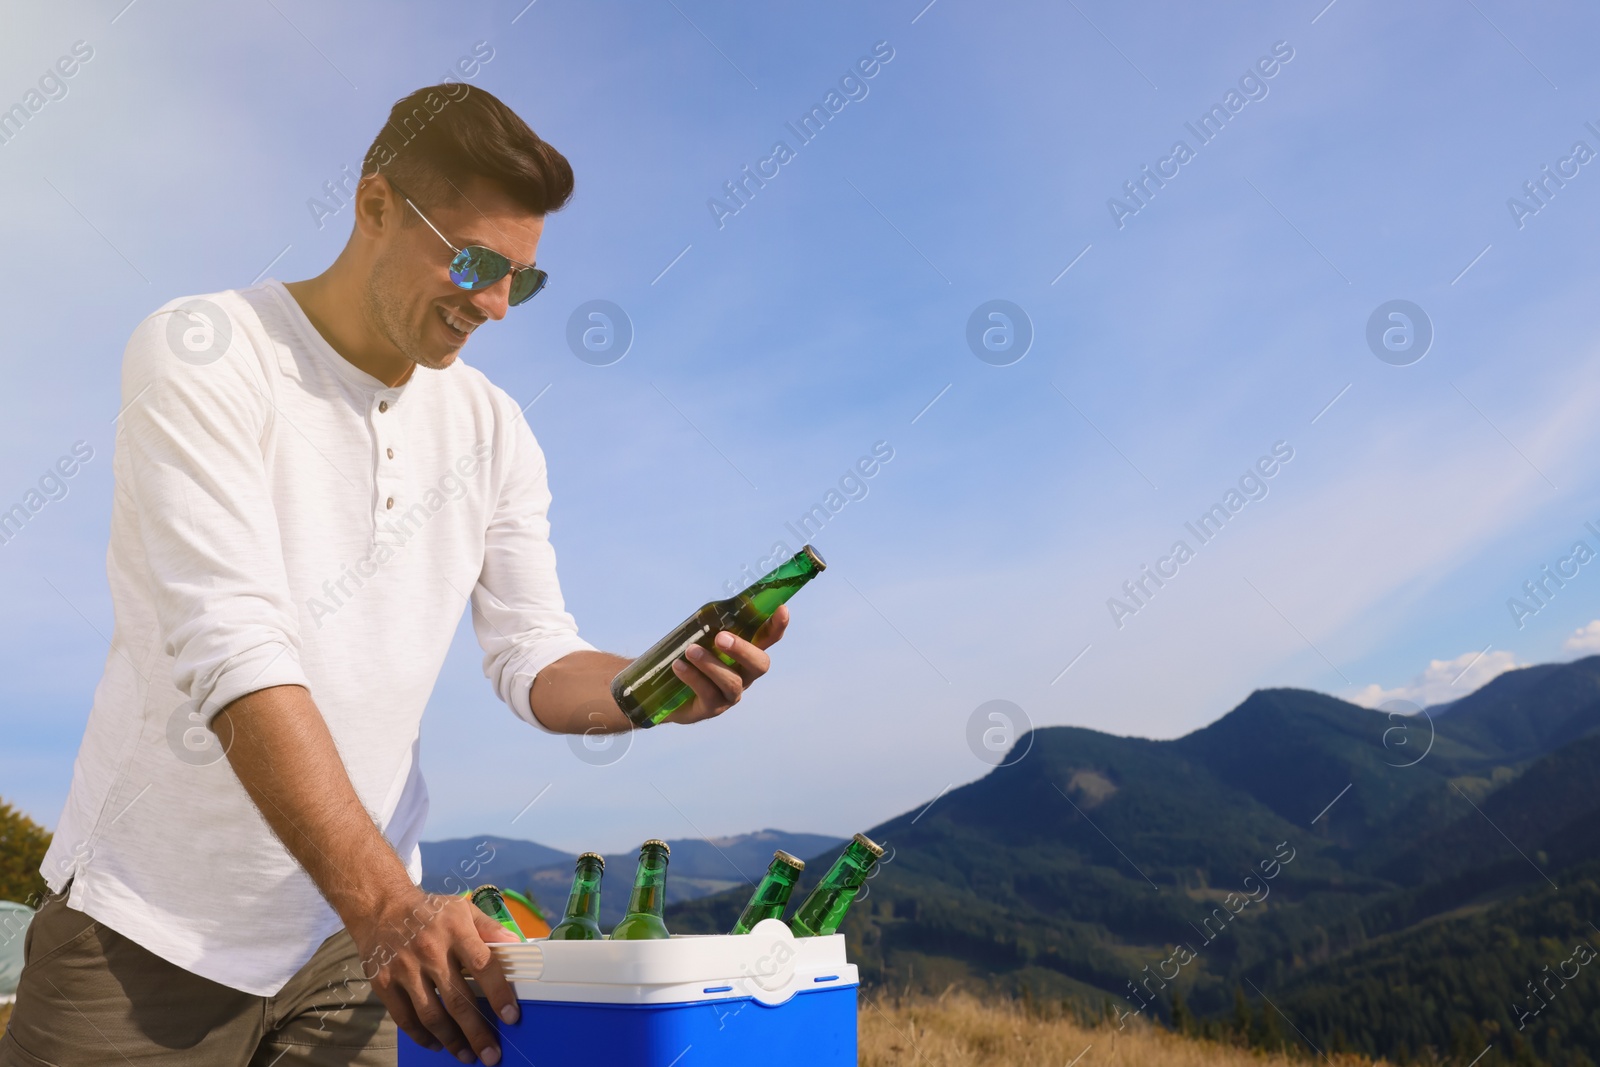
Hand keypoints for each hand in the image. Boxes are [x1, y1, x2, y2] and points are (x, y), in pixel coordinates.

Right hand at [345, 887, 521, 1064]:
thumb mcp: (463, 909)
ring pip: (431, 1015)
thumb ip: (491, 928)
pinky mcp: (384, 983)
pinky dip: (422, 1036)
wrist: (381, 907)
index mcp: (455, 930)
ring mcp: (404, 968)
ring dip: (452, 1040)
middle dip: (477, 1032)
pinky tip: (437, 1044)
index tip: (511, 1017)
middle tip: (491, 1055)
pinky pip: (405, 1018)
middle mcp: (430, 950)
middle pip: (458, 1000)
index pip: (483, 965)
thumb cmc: (430, 911)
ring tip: (467, 1055)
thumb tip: (519, 946)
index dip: (499, 993)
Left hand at [667, 604, 789, 723]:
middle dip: (743, 650)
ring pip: (732, 681)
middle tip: (720, 638)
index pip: (768, 638)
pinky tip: (678, 666)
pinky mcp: (712, 708)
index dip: (777, 626)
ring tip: (690, 650)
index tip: (782, 609)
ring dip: (711, 664)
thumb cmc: (689, 660)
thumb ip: (709, 626)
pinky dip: (693, 677)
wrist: (664, 694)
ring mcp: (731, 694)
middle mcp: (745, 675)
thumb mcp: (699, 639)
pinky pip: (708, 693)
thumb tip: (708, 612)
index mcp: (745, 654)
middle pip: (760, 665)